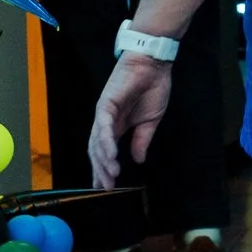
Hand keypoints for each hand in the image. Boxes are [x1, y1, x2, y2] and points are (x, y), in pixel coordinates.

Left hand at [90, 55, 172, 187]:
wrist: (154, 64)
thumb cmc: (153, 88)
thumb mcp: (150, 121)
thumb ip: (142, 140)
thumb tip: (138, 160)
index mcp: (116, 126)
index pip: (105, 152)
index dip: (104, 169)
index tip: (106, 187)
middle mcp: (106, 121)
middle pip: (97, 151)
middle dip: (101, 170)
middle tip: (106, 187)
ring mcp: (104, 113)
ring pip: (98, 142)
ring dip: (103, 160)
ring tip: (110, 175)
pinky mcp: (105, 104)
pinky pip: (103, 127)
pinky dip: (106, 143)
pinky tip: (110, 156)